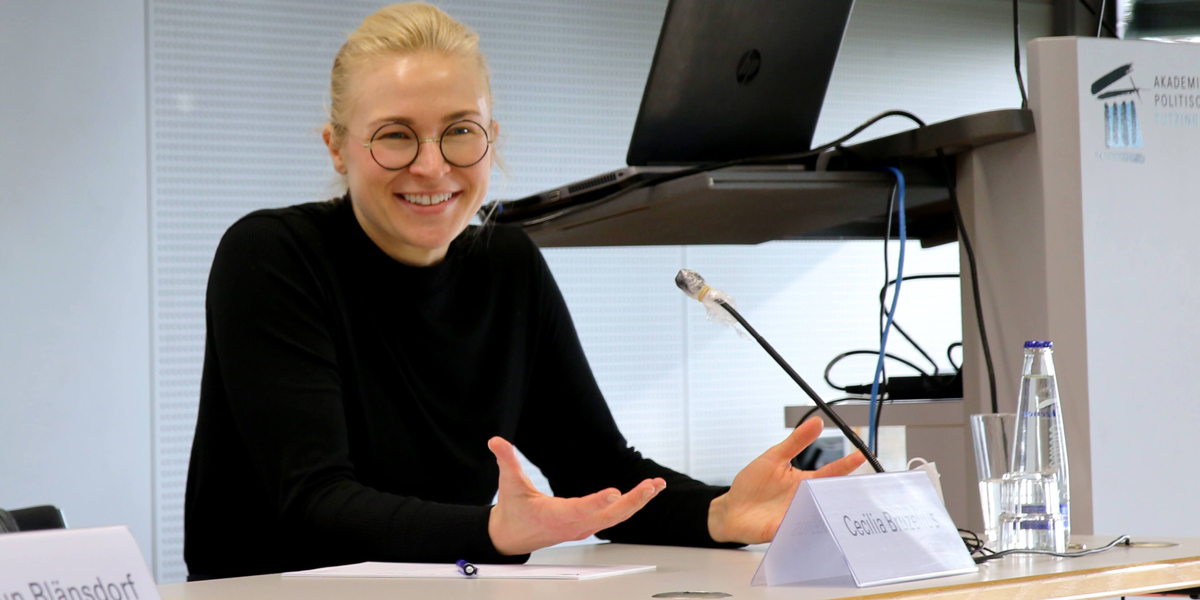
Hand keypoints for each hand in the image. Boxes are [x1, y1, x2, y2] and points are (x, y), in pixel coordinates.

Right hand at [486, 437, 665, 554]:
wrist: (513, 537)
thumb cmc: (513, 512)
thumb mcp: (508, 484)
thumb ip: (506, 461)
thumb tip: (495, 441)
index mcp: (555, 516)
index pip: (580, 509)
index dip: (597, 501)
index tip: (615, 491)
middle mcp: (574, 525)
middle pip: (609, 516)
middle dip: (633, 501)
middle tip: (651, 486)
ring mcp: (584, 527)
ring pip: (616, 517)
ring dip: (638, 502)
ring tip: (656, 485)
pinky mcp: (589, 525)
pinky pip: (615, 516)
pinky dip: (632, 504)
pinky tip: (646, 492)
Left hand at [707, 416, 865, 543]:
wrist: (732, 508)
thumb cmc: (754, 483)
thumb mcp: (774, 456)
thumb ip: (796, 441)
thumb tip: (816, 422)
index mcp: (804, 483)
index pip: (829, 474)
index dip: (845, 465)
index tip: (860, 455)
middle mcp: (803, 501)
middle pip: (826, 497)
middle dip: (840, 494)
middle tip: (854, 486)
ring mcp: (793, 516)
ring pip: (815, 515)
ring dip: (822, 510)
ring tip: (832, 503)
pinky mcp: (779, 530)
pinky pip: (792, 530)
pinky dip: (797, 526)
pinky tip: (802, 521)